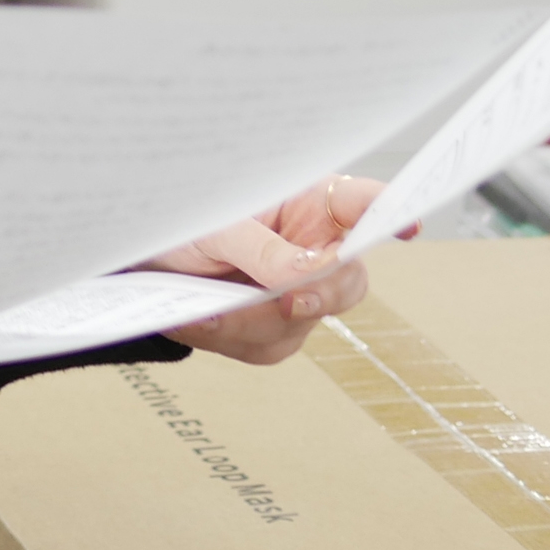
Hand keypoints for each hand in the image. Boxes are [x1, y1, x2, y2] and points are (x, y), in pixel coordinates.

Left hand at [143, 173, 390, 365]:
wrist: (140, 261)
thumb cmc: (183, 225)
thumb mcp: (215, 226)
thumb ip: (261, 247)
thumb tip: (305, 274)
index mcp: (308, 204)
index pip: (361, 205)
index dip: (389, 212)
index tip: (409, 223)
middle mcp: (314, 251)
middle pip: (348, 280)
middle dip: (322, 293)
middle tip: (292, 300)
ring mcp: (298, 296)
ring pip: (304, 321)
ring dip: (255, 319)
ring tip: (209, 311)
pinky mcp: (272, 331)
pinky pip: (266, 345)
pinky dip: (229, 335)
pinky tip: (199, 321)